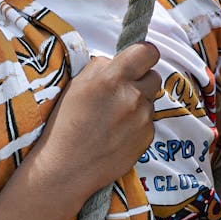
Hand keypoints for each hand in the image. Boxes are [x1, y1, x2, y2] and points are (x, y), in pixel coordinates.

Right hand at [34, 42, 160, 209]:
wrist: (67, 167)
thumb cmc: (65, 124)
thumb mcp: (75, 85)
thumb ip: (100, 68)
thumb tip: (115, 63)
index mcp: (111, 79)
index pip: (147, 52)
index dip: (144, 54)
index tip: (138, 60)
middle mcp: (132, 97)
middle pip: (154, 76)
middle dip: (141, 80)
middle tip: (123, 91)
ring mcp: (142, 119)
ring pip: (150, 100)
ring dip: (138, 103)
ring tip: (114, 117)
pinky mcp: (147, 138)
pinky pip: (149, 122)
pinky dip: (137, 124)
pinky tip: (117, 133)